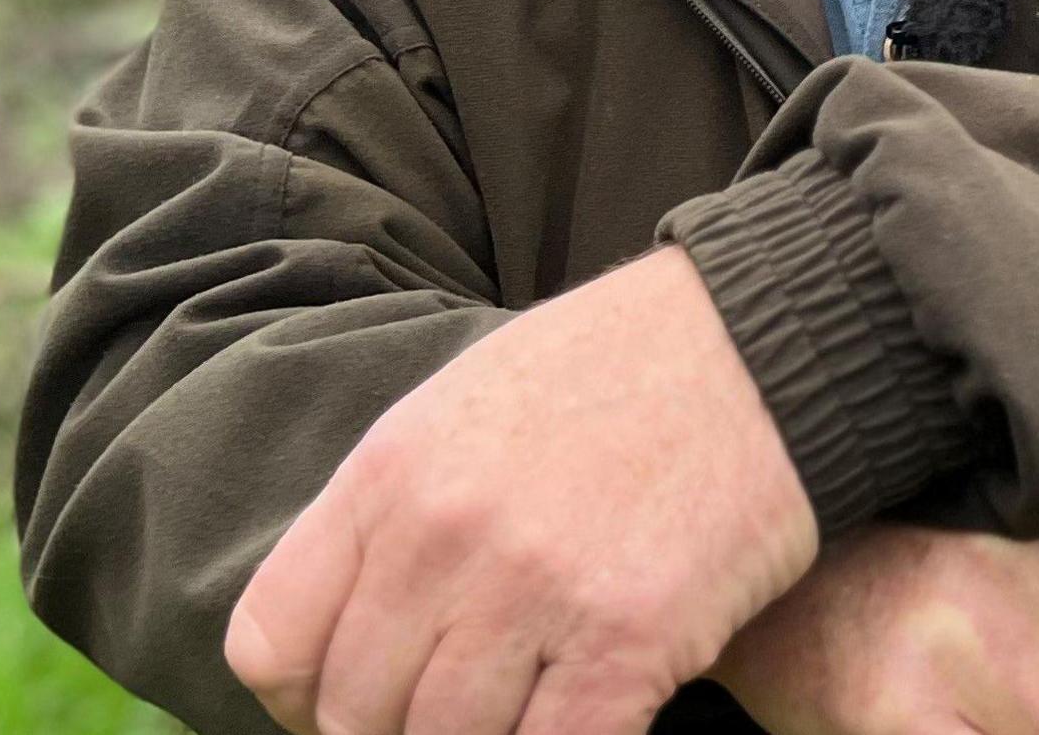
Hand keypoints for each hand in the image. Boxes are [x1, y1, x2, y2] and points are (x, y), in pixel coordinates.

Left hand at [225, 247, 818, 734]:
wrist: (766, 342)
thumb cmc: (619, 374)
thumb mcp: (464, 407)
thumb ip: (393, 515)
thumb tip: (344, 640)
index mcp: (389, 475)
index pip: (272, 646)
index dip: (305, 702)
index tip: (356, 706)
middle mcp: (444, 536)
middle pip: (359, 716)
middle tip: (460, 716)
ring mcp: (534, 590)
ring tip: (532, 706)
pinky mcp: (629, 637)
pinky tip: (596, 714)